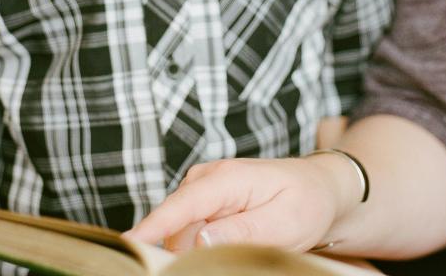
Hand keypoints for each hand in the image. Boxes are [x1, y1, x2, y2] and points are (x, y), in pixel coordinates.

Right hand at [125, 156, 355, 252]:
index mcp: (226, 179)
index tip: (127, 244)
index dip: (152, 227)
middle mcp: (205, 180)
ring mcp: (201, 192)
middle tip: (210, 266)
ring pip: (179, 233)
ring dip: (191, 254)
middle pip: (173, 224)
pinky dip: (197, 250)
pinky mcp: (202, 206)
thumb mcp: (284, 223)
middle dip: (176, 253)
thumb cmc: (306, 202)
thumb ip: (242, 231)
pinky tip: (219, 256)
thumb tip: (199, 241)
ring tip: (239, 251)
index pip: (181, 206)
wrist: (318, 189)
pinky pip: (188, 234)